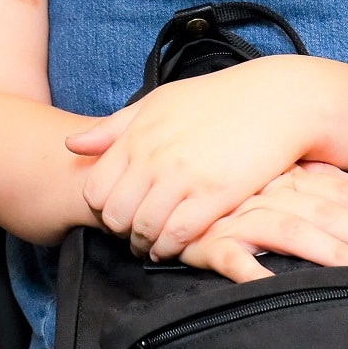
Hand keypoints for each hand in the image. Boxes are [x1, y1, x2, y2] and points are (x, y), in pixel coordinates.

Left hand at [66, 56, 319, 261]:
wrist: (275, 100)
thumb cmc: (216, 100)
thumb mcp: (158, 103)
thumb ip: (114, 127)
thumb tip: (72, 145)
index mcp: (137, 135)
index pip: (96, 188)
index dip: (102, 209)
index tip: (117, 214)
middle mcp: (154, 157)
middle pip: (115, 215)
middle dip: (121, 232)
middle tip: (133, 236)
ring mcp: (183, 176)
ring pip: (144, 229)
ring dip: (145, 245)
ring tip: (152, 246)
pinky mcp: (215, 194)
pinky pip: (178, 234)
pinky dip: (171, 248)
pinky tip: (175, 247)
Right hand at [178, 163, 347, 281]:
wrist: (154, 186)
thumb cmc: (225, 187)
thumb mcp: (275, 175)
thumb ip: (320, 177)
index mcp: (286, 175)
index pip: (343, 193)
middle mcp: (265, 191)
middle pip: (328, 212)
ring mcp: (236, 216)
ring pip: (293, 231)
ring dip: (334, 253)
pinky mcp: (205, 240)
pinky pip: (233, 257)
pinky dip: (254, 273)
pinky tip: (280, 287)